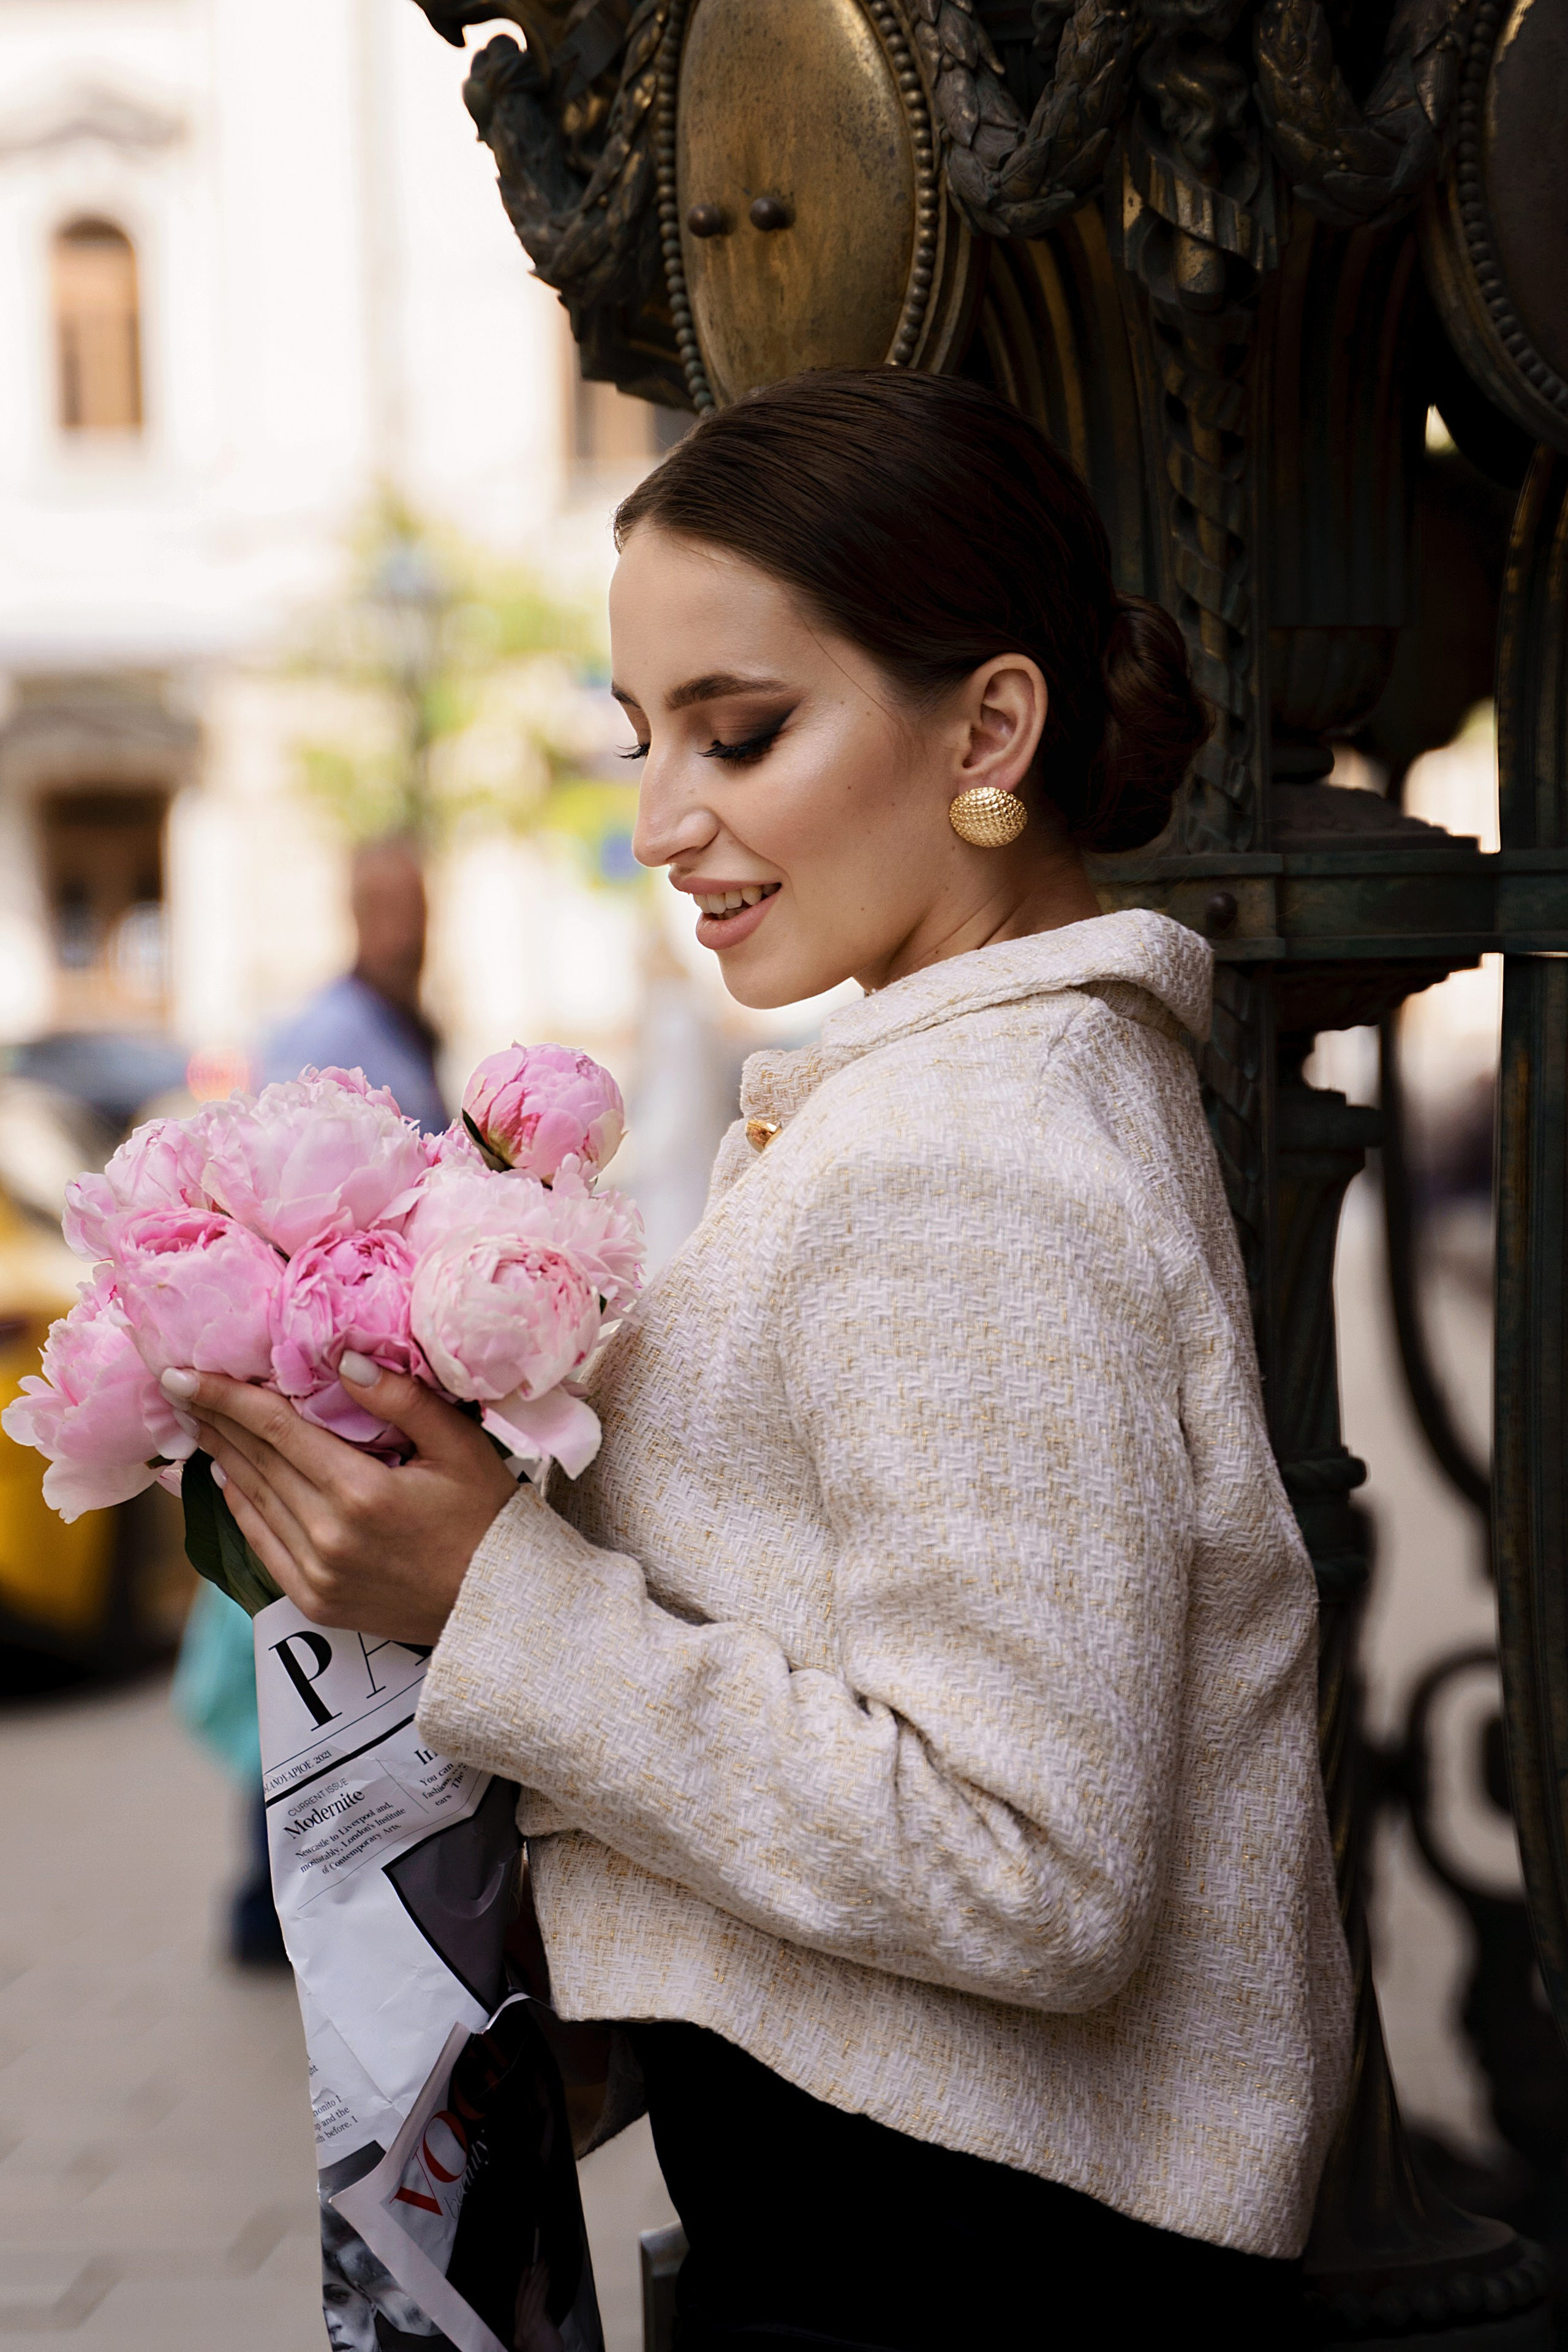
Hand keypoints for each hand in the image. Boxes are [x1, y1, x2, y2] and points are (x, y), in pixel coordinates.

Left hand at [163, 1355, 520, 1640]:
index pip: (275, 1429)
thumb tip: (345, 1358)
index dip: (226, 1397)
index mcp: (362, 1492)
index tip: (183, 1373)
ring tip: (197, 1423)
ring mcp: (317, 1574)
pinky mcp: (315, 1601)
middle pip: (255, 1462)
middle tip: (179, 1387)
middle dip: (214, 1420)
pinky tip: (226, 1478)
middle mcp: (329, 1536)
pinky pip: (261, 1545)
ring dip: (221, 1458)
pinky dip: (239, 1507)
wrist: (497, 1605)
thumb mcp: (460, 1446)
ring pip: (252, 1501)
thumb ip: (403, 1399)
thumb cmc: (487, 1517)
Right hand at [513, 2263, 563, 2351]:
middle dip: (532, 2276)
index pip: (518, 2301)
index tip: (526, 2268)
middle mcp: (519, 2328)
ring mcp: (525, 2327)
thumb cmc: (548, 2350)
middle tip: (539, 2261)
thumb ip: (539, 2315)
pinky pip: (538, 2302)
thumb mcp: (540, 2331)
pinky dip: (543, 2288)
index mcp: (518, 2330)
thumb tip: (542, 2296)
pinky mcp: (535, 2324)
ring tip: (546, 2266)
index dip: (521, 2283)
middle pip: (524, 2296)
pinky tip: (547, 2279)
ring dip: (539, 2278)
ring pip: (531, 2296)